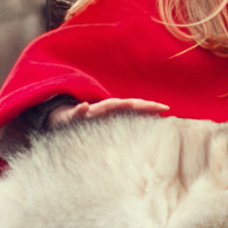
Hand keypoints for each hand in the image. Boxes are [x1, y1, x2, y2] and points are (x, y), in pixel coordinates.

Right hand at [49, 97, 169, 127]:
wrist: (60, 119)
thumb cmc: (89, 122)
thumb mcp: (109, 123)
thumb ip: (128, 123)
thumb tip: (149, 123)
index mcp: (114, 111)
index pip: (136, 107)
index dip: (150, 107)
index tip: (167, 108)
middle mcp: (104, 109)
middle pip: (124, 105)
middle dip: (139, 105)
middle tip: (155, 106)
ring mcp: (89, 112)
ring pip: (102, 107)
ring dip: (112, 105)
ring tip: (123, 104)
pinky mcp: (72, 116)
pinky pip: (76, 113)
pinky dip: (80, 109)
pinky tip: (84, 107)